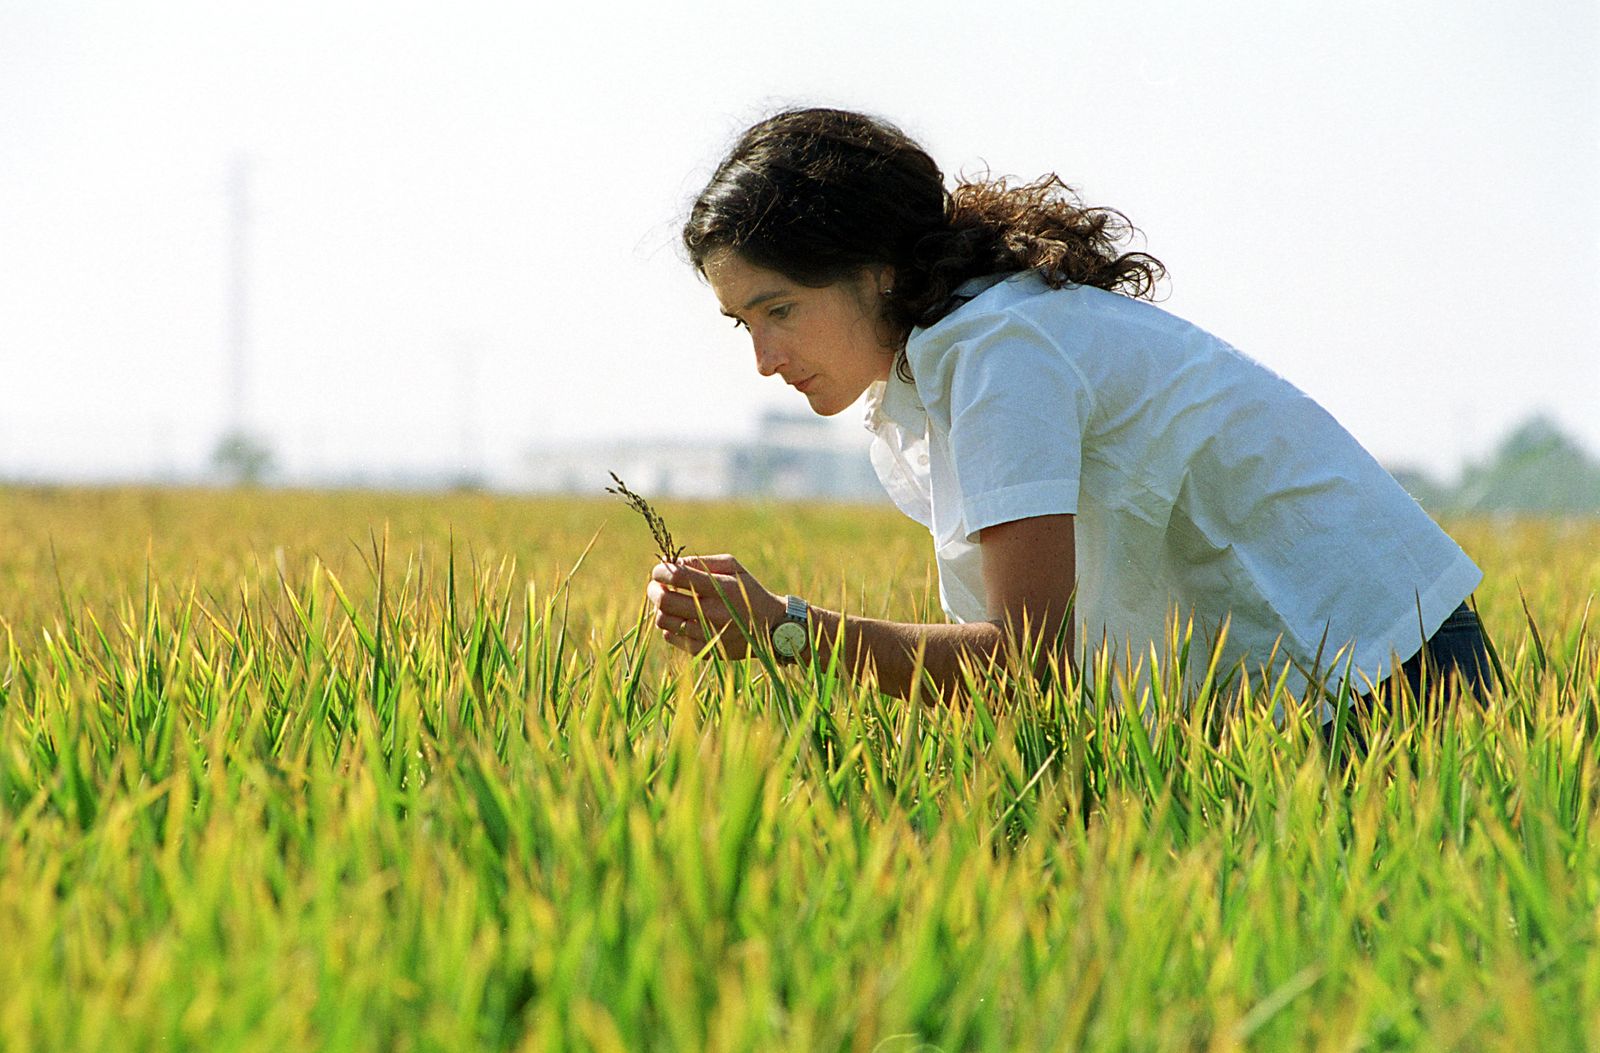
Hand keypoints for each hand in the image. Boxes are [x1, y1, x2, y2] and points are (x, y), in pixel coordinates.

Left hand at [645, 554, 784, 657]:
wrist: (771, 628)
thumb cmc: (748, 591)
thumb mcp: (733, 567)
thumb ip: (701, 561)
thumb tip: (669, 562)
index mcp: (720, 588)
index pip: (677, 576)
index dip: (661, 571)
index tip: (659, 570)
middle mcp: (713, 613)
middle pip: (665, 600)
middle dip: (654, 589)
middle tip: (656, 586)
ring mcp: (707, 634)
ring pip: (663, 621)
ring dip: (660, 608)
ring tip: (668, 602)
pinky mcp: (704, 650)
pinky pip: (671, 637)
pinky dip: (670, 625)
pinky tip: (681, 618)